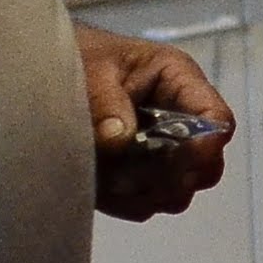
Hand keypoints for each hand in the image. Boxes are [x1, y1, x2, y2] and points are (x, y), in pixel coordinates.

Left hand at [79, 24, 232, 220]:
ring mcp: (161, 154)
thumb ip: (105, 101)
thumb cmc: (77, 56)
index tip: (178, 161)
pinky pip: (144, 205)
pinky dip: (122, 202)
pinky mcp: (138, 176)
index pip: (215, 119)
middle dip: (173, 177)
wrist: (47, 68)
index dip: (206, 145)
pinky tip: (98, 182)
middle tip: (131, 174)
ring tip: (108, 176)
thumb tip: (120, 139)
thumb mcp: (89, 68)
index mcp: (178, 83)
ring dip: (145, 193)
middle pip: (206, 168)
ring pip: (176, 193)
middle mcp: (179, 122)